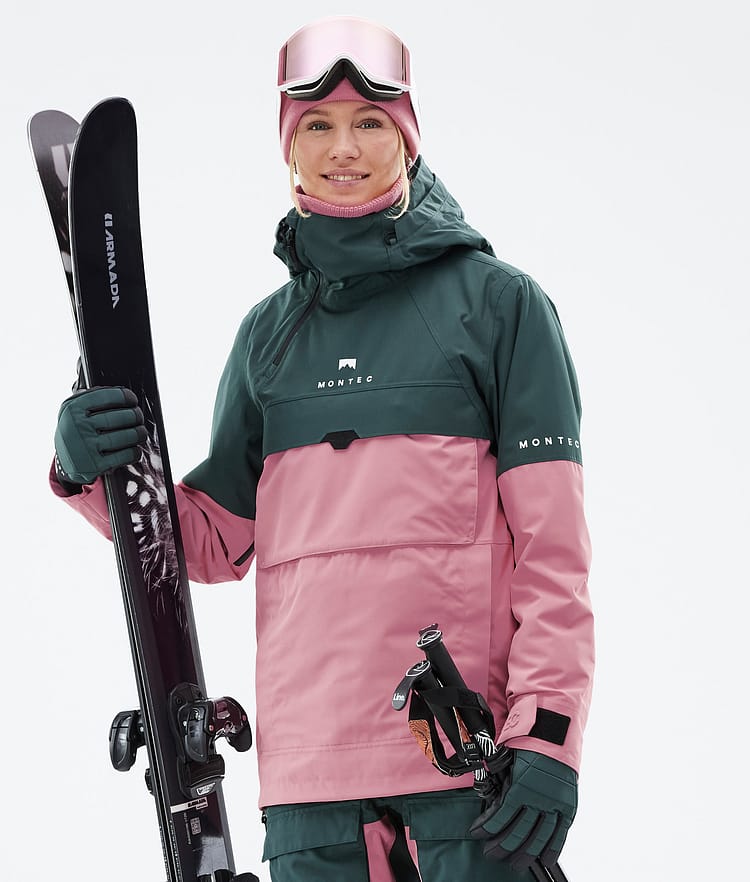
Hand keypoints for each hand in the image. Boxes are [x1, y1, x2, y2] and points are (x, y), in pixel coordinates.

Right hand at [54, 387, 146, 484]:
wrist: (64, 463)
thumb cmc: (77, 431)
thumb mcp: (74, 410)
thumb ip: (91, 396)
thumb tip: (119, 390)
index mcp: (72, 408)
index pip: (107, 396)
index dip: (126, 397)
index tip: (131, 400)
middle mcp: (77, 427)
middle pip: (121, 417)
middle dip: (136, 416)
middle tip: (138, 417)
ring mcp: (86, 448)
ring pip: (126, 436)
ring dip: (139, 433)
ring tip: (140, 432)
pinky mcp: (95, 466)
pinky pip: (125, 455)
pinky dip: (134, 451)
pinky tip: (133, 448)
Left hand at [469, 748, 576, 870]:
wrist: (554, 727)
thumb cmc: (527, 737)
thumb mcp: (505, 755)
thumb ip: (499, 777)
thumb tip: (489, 794)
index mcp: (519, 785)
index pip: (500, 816)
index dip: (486, 828)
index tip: (476, 834)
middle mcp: (538, 798)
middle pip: (518, 832)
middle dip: (502, 846)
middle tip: (492, 854)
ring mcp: (555, 803)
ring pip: (539, 837)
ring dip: (525, 852)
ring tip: (514, 864)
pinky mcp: (568, 804)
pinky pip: (561, 831)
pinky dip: (553, 847)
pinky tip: (545, 859)